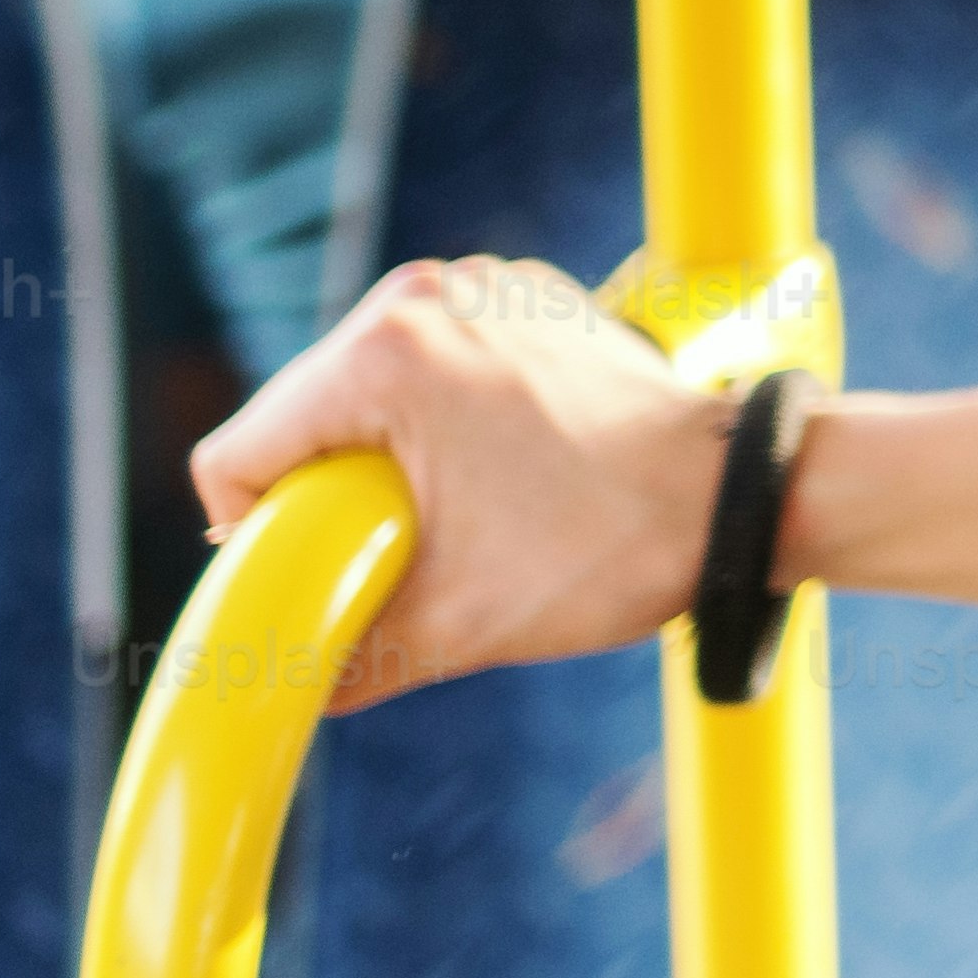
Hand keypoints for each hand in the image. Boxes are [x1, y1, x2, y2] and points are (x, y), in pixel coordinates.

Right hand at [189, 255, 736, 711]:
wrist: (741, 495)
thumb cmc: (608, 548)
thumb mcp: (457, 624)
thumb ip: (345, 660)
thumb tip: (279, 694)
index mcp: (384, 355)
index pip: (235, 455)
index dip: (252, 534)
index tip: (320, 573)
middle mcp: (421, 296)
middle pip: (297, 415)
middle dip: (322, 495)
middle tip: (394, 552)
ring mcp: (479, 283)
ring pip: (362, 390)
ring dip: (382, 458)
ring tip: (456, 512)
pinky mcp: (523, 298)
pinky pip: (432, 366)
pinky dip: (440, 420)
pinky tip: (496, 470)